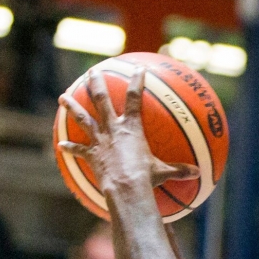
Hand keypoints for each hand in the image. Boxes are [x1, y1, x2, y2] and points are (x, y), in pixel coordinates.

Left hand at [58, 69, 198, 213]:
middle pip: (102, 100)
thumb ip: (179, 170)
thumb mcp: (164, 172)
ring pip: (82, 118)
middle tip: (92, 71)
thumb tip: (198, 173)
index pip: (135, 99)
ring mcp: (99, 141)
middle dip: (96, 83)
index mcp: (131, 128)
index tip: (138, 69)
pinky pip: (78, 150)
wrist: (124, 188)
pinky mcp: (91, 155)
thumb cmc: (146, 178)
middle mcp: (112, 129)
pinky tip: (60, 145)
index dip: (138, 82)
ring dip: (73, 106)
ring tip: (63, 97)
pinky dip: (70, 148)